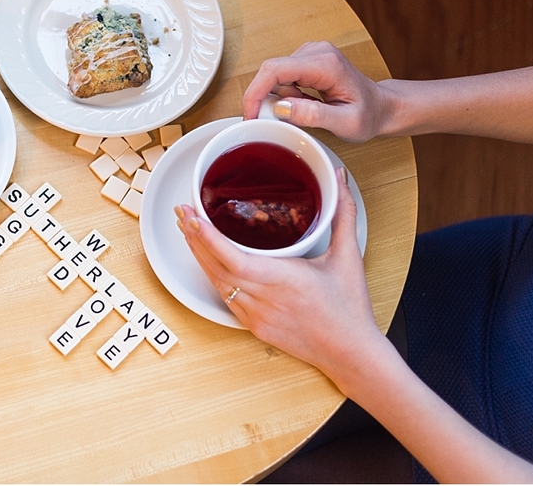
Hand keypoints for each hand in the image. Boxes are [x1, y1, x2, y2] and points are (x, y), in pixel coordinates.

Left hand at [175, 168, 386, 381]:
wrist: (350, 353)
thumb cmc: (349, 308)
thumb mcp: (348, 256)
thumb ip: (343, 213)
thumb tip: (339, 179)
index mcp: (282, 279)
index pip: (232, 256)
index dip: (207, 237)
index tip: (191, 216)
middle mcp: (263, 299)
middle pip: (215, 267)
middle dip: (194, 238)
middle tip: (182, 213)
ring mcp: (255, 316)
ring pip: (217, 283)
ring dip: (200, 257)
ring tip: (189, 231)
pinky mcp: (254, 327)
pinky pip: (226, 298)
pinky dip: (214, 277)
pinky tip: (208, 261)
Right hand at [242, 41, 390, 142]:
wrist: (381, 107)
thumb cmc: (368, 115)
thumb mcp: (346, 124)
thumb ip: (314, 116)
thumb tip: (280, 108)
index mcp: (326, 64)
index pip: (276, 70)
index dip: (255, 92)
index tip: (250, 114)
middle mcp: (316, 52)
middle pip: (270, 71)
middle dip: (265, 99)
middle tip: (277, 121)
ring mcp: (310, 53)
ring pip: (274, 76)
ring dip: (279, 99)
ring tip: (304, 112)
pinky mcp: (305, 59)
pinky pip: (281, 77)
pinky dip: (284, 95)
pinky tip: (303, 103)